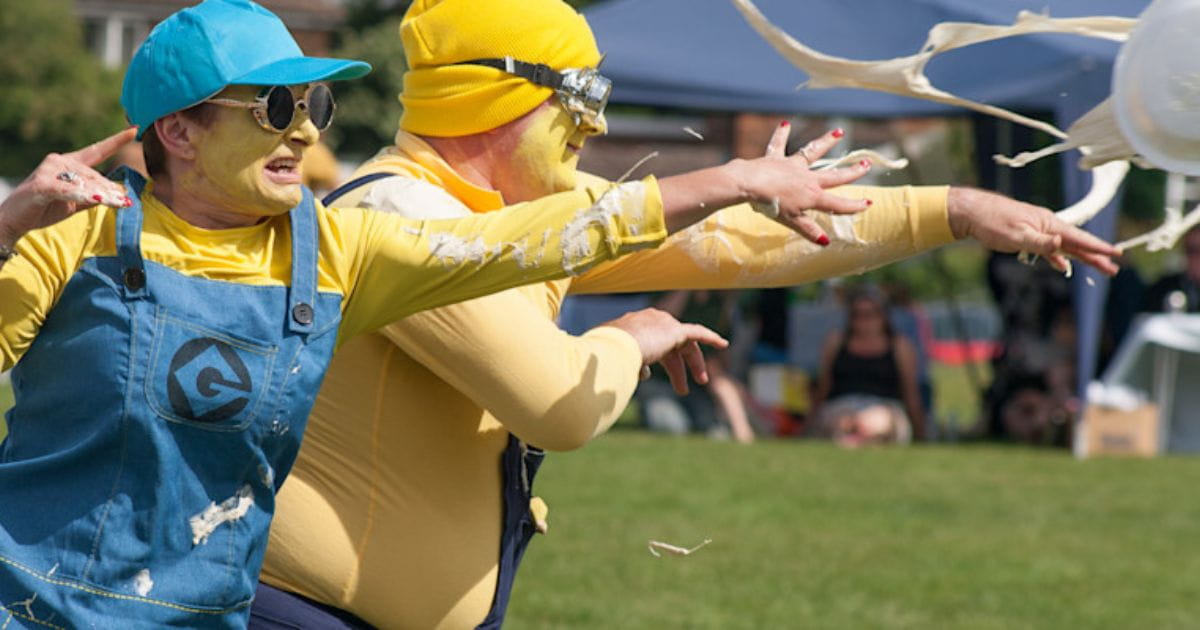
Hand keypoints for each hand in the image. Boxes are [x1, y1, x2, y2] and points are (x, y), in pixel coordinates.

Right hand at [0, 128, 136, 247]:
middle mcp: (59, 162)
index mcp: (68, 164)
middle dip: (111, 190)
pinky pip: (68, 190)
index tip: (134, 130)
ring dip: (103, 195)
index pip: (97, 151)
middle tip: (126, 202)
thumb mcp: (74, 202)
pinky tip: (96, 200)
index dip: (115, 141)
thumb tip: (116, 193)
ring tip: (119, 203)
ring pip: (85, 183)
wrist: (14, 220)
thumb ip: (93, 196)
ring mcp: (49, 171)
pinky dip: (82, 195)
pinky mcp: (42, 185)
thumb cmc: (44, 208)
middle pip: (96, 175)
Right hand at [600, 307, 728, 394]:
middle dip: (677, 368)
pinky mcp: (676, 330)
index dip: (655, 361)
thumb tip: (639, 376)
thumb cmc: (607, 357)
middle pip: (670, 346)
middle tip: (682, 388)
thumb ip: (625, 366)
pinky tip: (723, 344)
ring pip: (685, 345)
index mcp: (632, 326)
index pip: (651, 343)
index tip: (649, 375)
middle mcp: (649, 321)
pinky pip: (697, 333)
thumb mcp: (612, 362)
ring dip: (694, 364)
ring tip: (701, 381)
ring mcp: (663, 324)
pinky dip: (710, 337)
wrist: (615, 347)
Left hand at [731, 123, 872, 243]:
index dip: (853, 205)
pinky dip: (781, 135)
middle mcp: (807, 178)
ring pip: (812, 152)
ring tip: (839, 132)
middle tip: (867, 164)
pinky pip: (779, 144)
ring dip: (826, 142)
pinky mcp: (776, 158)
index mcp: (812, 196)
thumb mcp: (791, 221)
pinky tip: (785, 123)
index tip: (868, 203)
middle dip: (851, 172)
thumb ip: (809, 230)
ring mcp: (792, 166)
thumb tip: (826, 242)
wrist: (749, 184)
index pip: (837, 203)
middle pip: (833, 175)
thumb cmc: (770, 205)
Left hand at [947, 187, 1119, 274]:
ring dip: (1082, 257)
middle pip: (1078, 244)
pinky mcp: (1029, 236)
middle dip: (1096, 256)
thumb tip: (1060, 244)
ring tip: (1100, 268)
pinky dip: (1058, 258)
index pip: (1080, 238)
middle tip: (1114, 269)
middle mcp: (1048, 226)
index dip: (1098, 247)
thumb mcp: (1016, 234)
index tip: (1116, 254)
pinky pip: (1050, 249)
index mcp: (1049, 224)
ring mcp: (1040, 231)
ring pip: (1066, 247)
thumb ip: (1039, 241)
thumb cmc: (993, 221)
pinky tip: (1063, 266)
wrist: (973, 212)